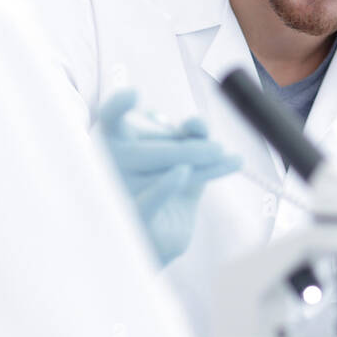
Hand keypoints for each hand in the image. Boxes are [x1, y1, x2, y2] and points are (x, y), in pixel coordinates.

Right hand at [98, 89, 240, 264]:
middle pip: (157, 149)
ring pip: (166, 169)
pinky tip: (181, 173)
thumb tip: (197, 123)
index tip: (134, 94)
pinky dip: (166, 187)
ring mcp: (121, 193)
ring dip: (198, 161)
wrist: (152, 242)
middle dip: (192, 147)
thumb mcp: (177, 159)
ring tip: (226, 158)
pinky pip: (150, 201)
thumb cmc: (163, 192)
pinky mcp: (134, 218)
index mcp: (114, 142)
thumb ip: (187, 137)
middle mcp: (110, 165)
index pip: (110, 118)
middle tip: (217, 148)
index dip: (119, 106)